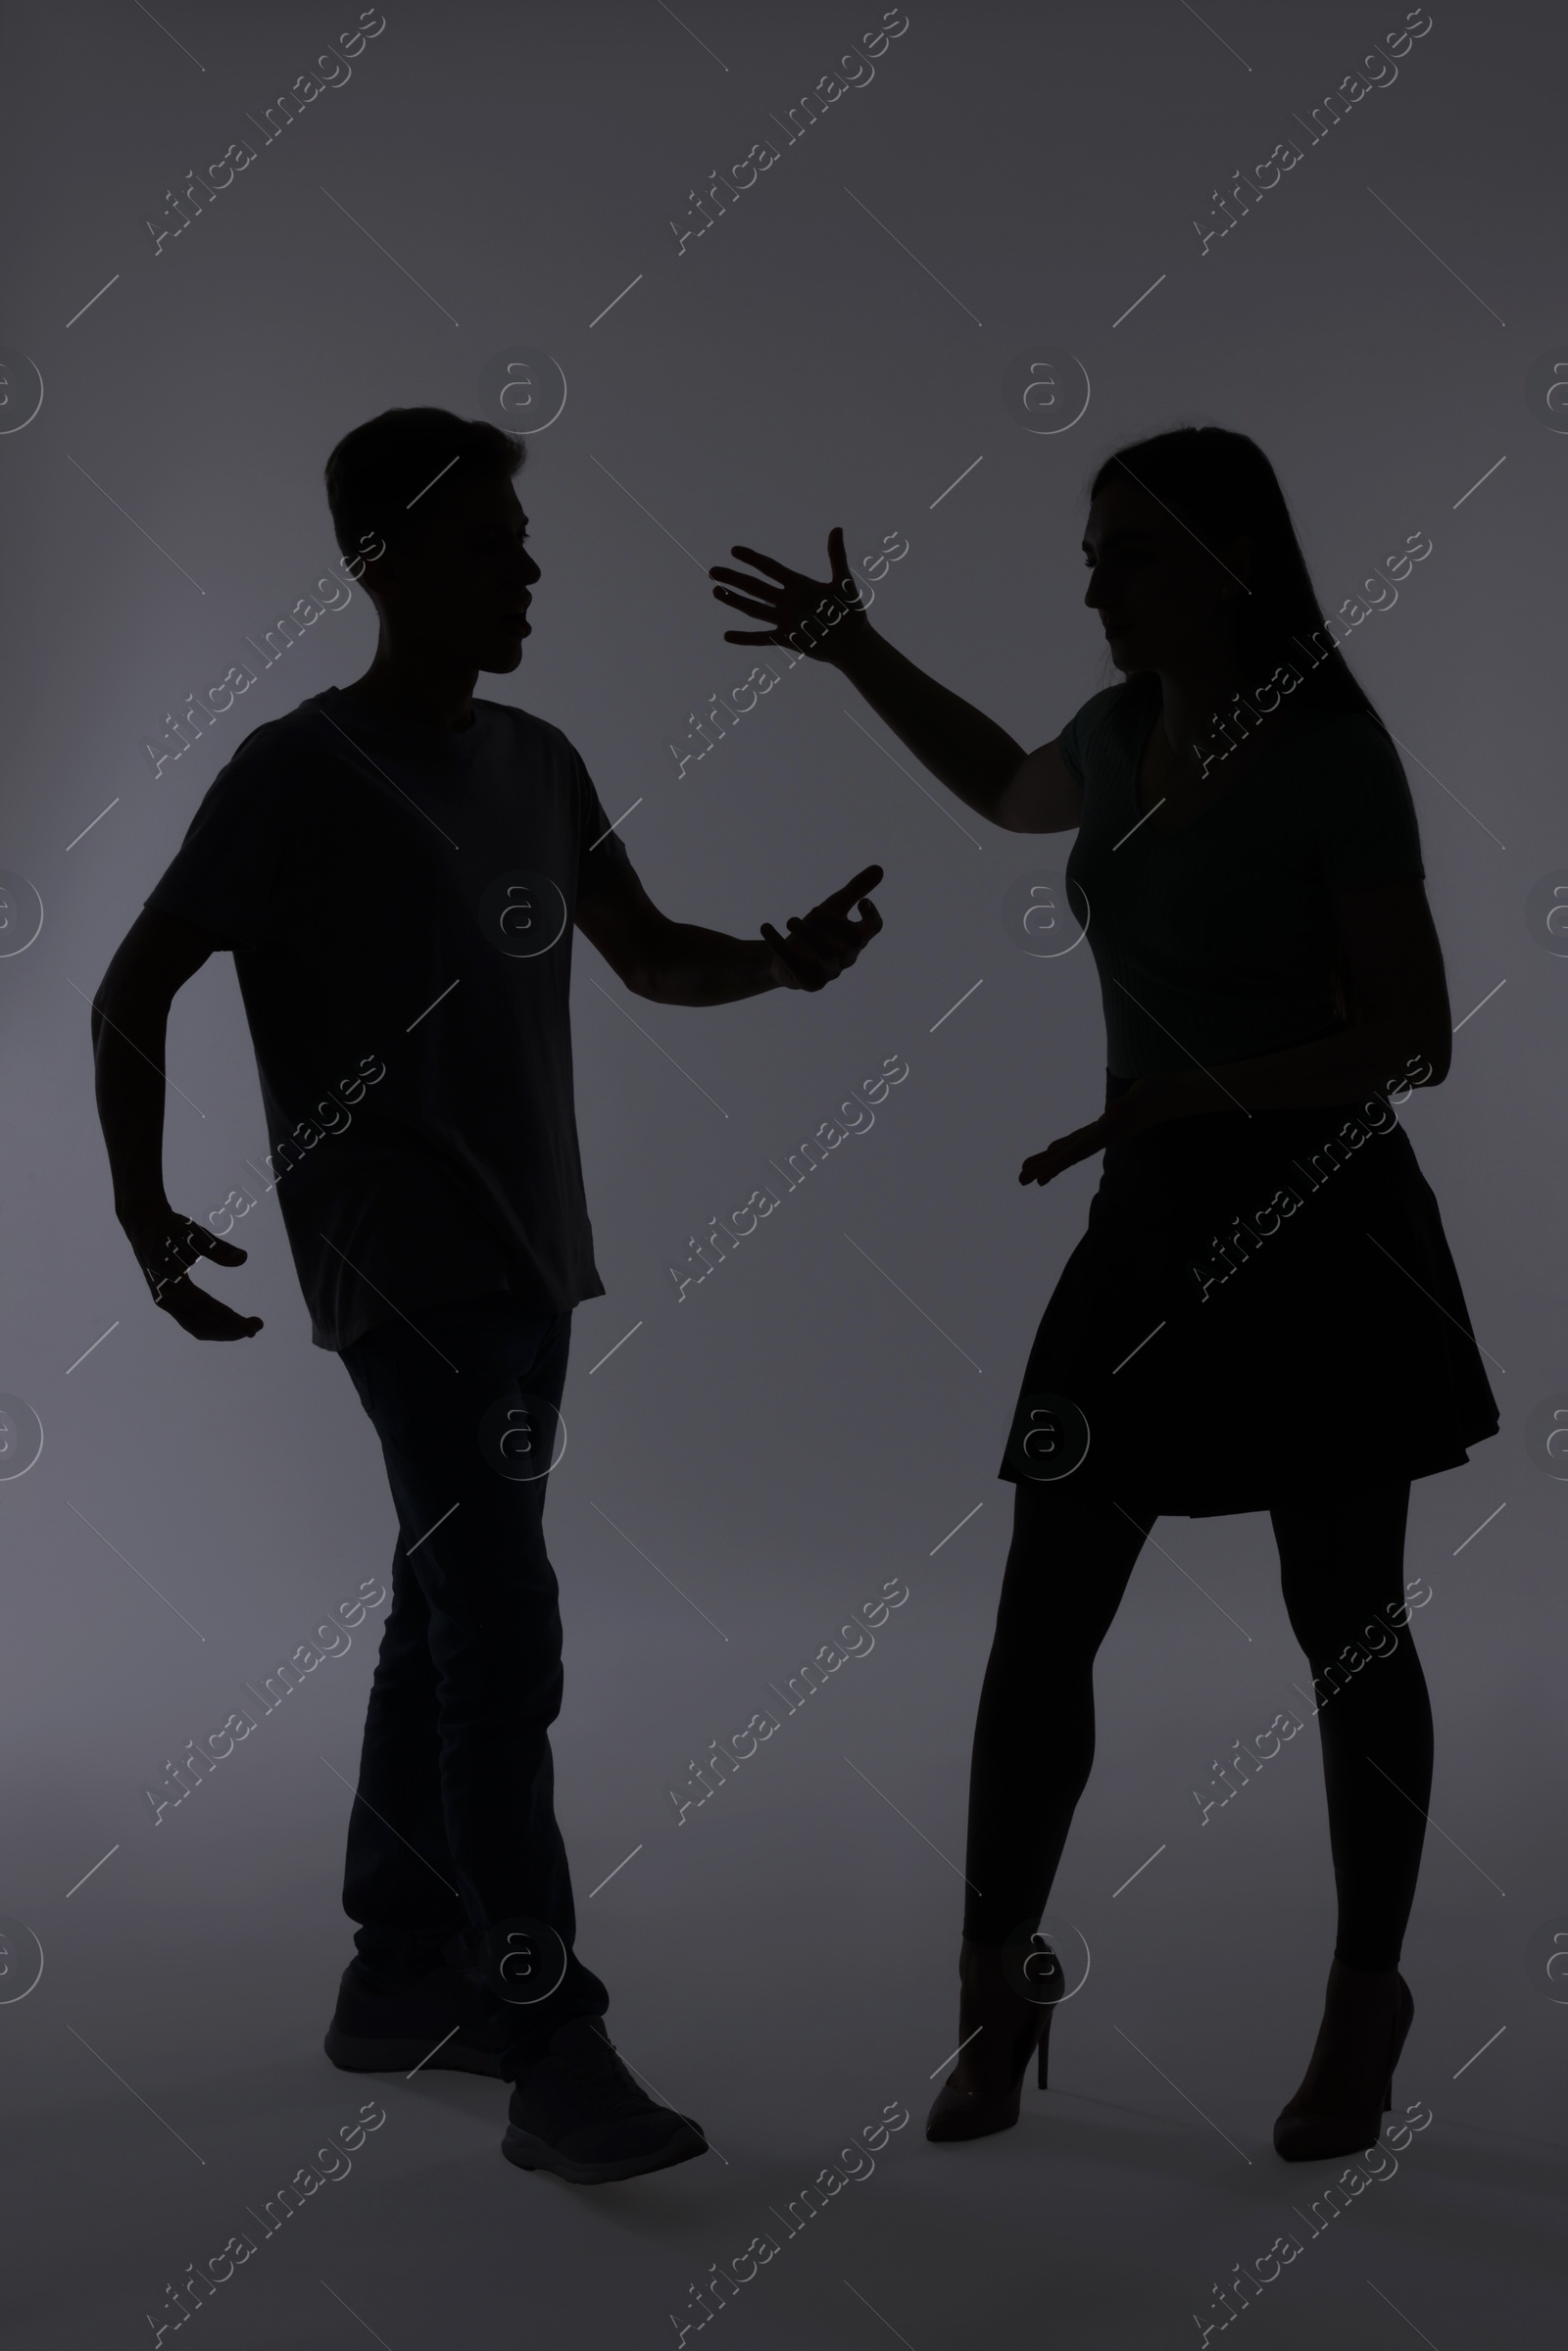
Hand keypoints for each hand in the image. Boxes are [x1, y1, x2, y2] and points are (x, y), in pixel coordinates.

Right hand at [121, 1203, 264, 1339]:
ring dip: (222, 1330)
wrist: (142, 1224)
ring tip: (247, 1325)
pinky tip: (228, 1320)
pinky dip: (211, 1324)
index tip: (253, 1328)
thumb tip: (243, 1258)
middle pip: (202, 1325)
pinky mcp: (165, 1300)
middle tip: (258, 1325)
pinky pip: (190, 1320)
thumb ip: (219, 1248)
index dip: (233, 1321)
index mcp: (173, 1284)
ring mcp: (164, 1301)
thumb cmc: (171, 1226)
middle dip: (231, 1330)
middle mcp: (166, 1298)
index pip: (209, 1309)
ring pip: (195, 1326)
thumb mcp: (195, 1233)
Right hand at [710, 525, 871, 665]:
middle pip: (755, 587)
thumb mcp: (844, 583)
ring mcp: (784, 620)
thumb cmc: (851, 612)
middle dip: (734, 579)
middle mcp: (787, 600)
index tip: (734, 550)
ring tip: (715, 591)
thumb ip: (837, 557)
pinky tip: (727, 636)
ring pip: (753, 609)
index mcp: (799, 584)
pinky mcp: (786, 639)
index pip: (770, 568)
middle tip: (713, 570)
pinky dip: (745, 638)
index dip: (752, 559)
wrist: (854, 643)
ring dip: (734, 601)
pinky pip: (761, 638)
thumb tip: (837, 528)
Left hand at [763, 864, 883, 990]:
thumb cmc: (817, 930)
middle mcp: (847, 958)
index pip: (874, 928)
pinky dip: (779, 945)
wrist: (786, 960)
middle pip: (853, 942)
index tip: (862, 902)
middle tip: (814, 909)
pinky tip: (766, 927)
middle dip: (835, 924)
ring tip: (789, 919)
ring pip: (825, 954)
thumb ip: (855, 890)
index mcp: (857, 939)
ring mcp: (830, 973)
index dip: (871, 916)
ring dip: (806, 934)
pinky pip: (795, 964)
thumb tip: (879, 868)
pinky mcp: (810, 983)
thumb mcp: (834, 907)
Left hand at [1018, 1073, 1193, 1187]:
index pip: (1077, 1152)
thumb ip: (1126, 1105)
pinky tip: (1053, 1147)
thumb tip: (1113, 1112)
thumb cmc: (1158, 1095)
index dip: (1057, 1166)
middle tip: (1020, 1180)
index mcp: (1106, 1133)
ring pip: (1069, 1148)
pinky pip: (1077, 1138)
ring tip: (1026, 1169)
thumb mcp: (1140, 1097)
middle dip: (1044, 1167)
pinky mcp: (1104, 1125)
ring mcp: (1102, 1131)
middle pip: (1068, 1155)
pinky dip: (1063, 1145)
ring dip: (1048, 1159)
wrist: (1174, 1095)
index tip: (1039, 1181)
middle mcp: (1101, 1136)